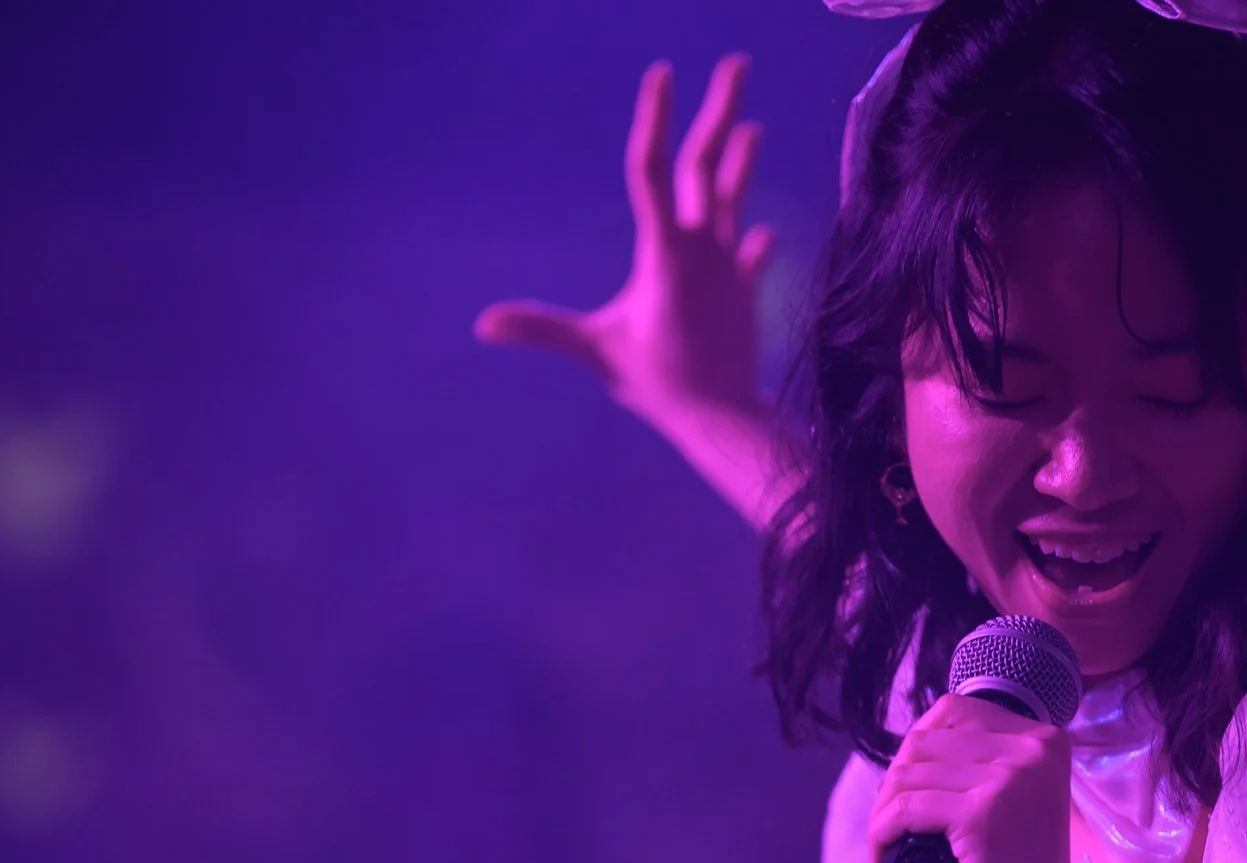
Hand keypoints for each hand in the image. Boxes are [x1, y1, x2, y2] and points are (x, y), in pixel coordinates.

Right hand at [475, 56, 774, 424]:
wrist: (725, 415)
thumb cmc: (659, 383)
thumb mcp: (597, 351)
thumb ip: (544, 329)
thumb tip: (484, 323)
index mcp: (664, 251)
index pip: (651, 170)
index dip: (654, 118)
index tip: (661, 73)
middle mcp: (701, 247)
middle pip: (705, 165)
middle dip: (717, 110)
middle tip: (737, 62)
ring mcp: (727, 266)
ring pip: (734, 198)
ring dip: (742, 160)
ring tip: (751, 125)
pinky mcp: (744, 290)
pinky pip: (751, 255)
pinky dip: (754, 240)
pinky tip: (761, 230)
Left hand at [866, 695, 1095, 862]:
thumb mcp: (1013, 801)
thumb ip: (980, 764)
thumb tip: (911, 749)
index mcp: (1044, 739)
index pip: (954, 710)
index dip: (918, 746)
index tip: (907, 788)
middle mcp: (1033, 748)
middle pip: (924, 741)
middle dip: (895, 784)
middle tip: (892, 826)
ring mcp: (1010, 777)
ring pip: (907, 774)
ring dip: (884, 813)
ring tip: (888, 846)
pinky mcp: (983, 812)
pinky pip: (904, 809)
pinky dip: (883, 834)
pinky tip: (885, 858)